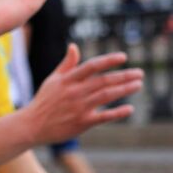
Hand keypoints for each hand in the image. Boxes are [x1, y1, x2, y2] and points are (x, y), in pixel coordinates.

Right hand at [23, 45, 142, 144]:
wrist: (32, 125)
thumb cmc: (44, 101)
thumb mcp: (52, 80)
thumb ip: (66, 64)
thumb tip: (74, 46)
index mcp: (67, 80)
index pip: (91, 66)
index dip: (108, 60)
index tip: (123, 57)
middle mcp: (74, 92)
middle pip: (104, 81)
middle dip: (124, 76)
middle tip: (140, 73)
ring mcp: (79, 108)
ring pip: (107, 95)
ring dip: (125, 89)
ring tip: (138, 84)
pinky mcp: (82, 123)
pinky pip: (104, 117)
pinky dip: (118, 113)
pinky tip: (130, 109)